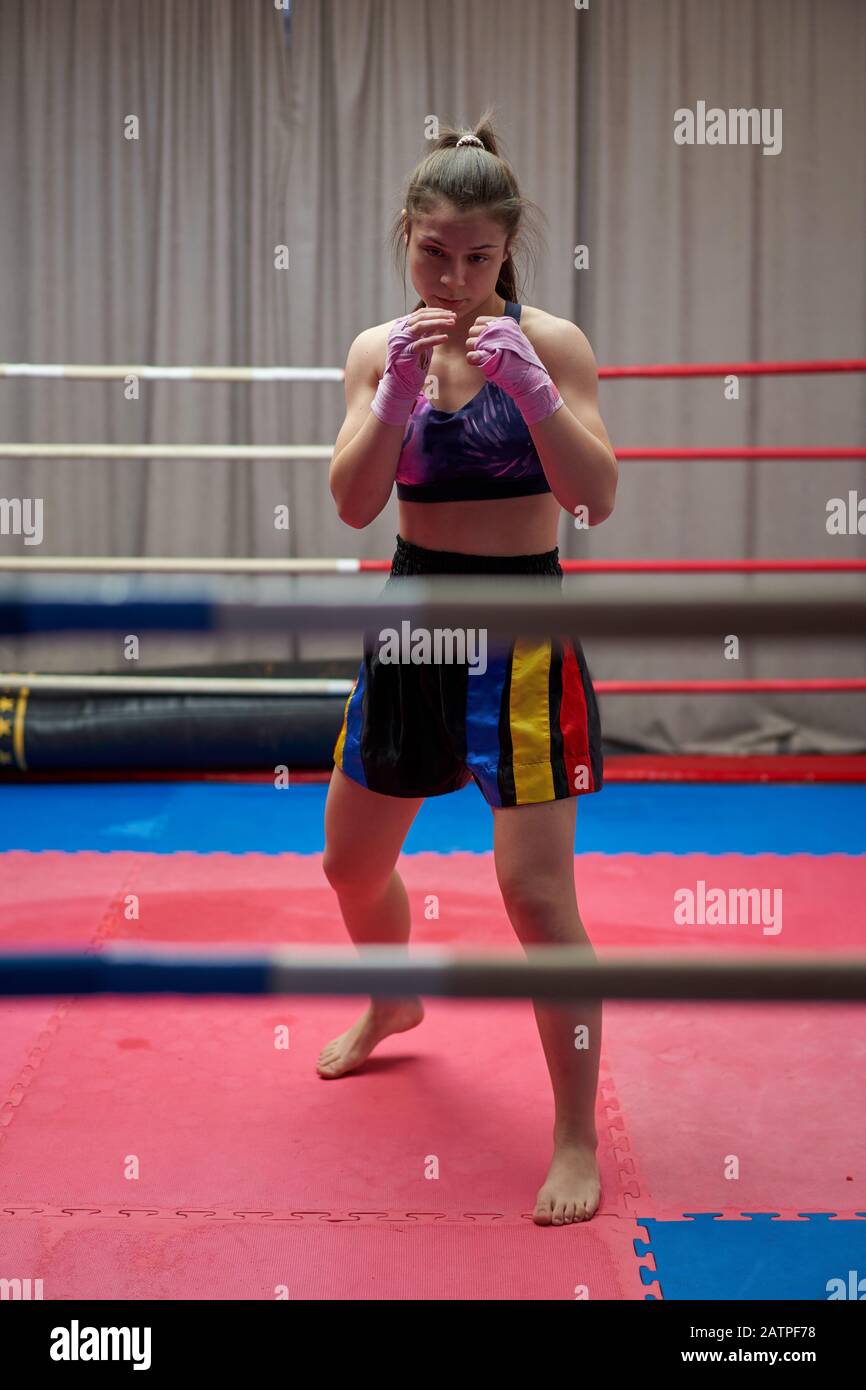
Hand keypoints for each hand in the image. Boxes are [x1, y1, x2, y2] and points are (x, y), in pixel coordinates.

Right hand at [370, 308, 455, 424]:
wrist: (399, 385)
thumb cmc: (411, 366)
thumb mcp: (420, 344)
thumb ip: (426, 332)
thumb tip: (439, 320)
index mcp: (402, 328)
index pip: (420, 313)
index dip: (436, 311)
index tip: (451, 313)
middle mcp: (399, 332)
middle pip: (420, 317)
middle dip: (439, 315)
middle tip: (454, 317)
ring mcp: (400, 342)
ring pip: (420, 326)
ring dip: (438, 322)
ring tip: (452, 323)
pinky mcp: (404, 354)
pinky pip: (420, 343)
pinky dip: (434, 339)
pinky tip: (445, 337)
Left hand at [466, 314, 562, 424]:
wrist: (530, 376)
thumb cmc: (522, 359)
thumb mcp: (514, 340)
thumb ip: (499, 335)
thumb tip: (480, 336)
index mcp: (504, 323)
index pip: (479, 321)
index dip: (479, 331)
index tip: (486, 341)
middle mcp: (498, 329)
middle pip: (472, 330)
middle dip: (475, 341)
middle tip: (485, 351)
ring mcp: (493, 342)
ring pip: (469, 342)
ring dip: (474, 350)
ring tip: (485, 357)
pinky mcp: (489, 358)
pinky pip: (471, 355)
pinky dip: (473, 359)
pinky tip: (480, 363)